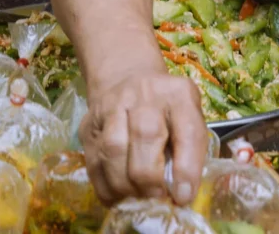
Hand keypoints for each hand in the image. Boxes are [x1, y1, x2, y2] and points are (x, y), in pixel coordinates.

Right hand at [80, 67, 208, 205]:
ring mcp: (112, 105)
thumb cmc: (166, 111)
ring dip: (126, 184)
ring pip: (113, 148)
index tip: (183, 197)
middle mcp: (144, 93)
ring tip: (137, 197)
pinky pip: (93, 162)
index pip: (187, 129)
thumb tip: (180, 194)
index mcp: (178, 93)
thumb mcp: (188, 119)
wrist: (129, 81)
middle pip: (145, 135)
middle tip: (156, 197)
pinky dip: (106, 188)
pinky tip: (119, 195)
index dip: (186, 168)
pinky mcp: (89, 124)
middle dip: (150, 177)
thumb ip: (189, 151)